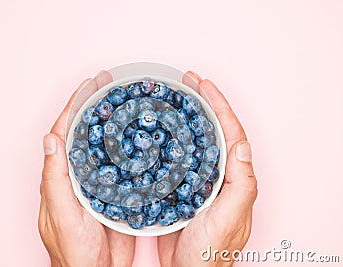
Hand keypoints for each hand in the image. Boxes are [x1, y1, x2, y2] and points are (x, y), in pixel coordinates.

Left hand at [38, 71, 134, 266]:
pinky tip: (143, 137)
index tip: (89, 85)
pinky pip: (125, 164)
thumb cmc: (73, 251)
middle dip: (96, 106)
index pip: (66, 132)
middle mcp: (80, 174)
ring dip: (115, 123)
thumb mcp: (62, 214)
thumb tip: (50, 138)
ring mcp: (100, 182)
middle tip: (110, 84)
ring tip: (128, 102)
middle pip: (87, 133)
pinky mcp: (118, 192)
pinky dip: (131, 148)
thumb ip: (55, 179)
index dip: (75, 106)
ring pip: (107, 146)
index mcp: (62, 176)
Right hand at [158, 71, 257, 266]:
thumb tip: (243, 145)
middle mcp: (217, 173)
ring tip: (172, 98)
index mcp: (233, 176)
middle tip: (186, 82)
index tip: (203, 84)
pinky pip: (177, 157)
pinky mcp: (181, 187)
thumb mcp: (230, 217)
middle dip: (202, 102)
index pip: (229, 131)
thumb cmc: (211, 250)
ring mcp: (198, 179)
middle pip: (212, 130)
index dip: (218, 104)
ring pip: (193, 140)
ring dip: (185, 117)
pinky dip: (169, 140)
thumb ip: (241, 183)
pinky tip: (157, 131)